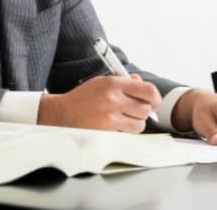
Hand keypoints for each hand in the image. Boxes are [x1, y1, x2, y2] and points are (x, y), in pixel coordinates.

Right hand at [37, 74, 160, 132]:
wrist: (62, 114)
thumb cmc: (83, 98)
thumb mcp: (102, 83)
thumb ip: (124, 82)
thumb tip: (142, 82)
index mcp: (113, 83)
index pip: (148, 90)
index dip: (155, 98)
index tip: (153, 102)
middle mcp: (113, 99)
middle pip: (146, 109)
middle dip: (142, 112)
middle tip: (132, 111)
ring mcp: (110, 117)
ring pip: (139, 125)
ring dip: (134, 124)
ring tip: (122, 120)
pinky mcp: (106, 133)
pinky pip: (127, 135)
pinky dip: (124, 133)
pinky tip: (113, 127)